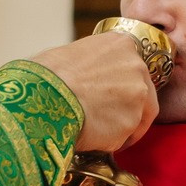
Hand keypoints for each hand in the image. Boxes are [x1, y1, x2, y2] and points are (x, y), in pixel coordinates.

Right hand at [29, 32, 158, 151]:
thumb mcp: (72, 54)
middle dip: (128, 108)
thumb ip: (93, 64)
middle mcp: (137, 67)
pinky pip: (124, 136)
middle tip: (107, 119)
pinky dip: (111, 141)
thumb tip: (88, 77)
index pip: (133, 67)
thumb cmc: (46, 76)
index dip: (123, 85)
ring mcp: (138, 96)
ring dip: (121, 126)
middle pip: (142, 93)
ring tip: (96, 132)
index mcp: (122, 45)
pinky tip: (91, 138)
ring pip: (137, 117)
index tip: (113, 96)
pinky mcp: (132, 123)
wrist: (42, 98)